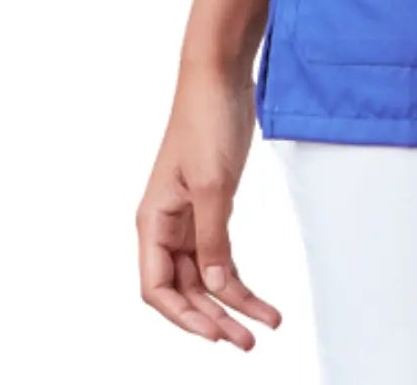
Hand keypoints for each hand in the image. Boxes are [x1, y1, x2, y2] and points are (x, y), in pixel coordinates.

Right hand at [136, 59, 284, 348]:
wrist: (220, 76)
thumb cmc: (206, 120)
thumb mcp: (212, 184)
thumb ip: (214, 239)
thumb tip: (218, 288)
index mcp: (153, 221)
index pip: (157, 287)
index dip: (183, 316)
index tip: (215, 332)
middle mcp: (167, 225)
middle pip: (184, 289)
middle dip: (214, 317)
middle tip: (247, 341)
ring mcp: (190, 217)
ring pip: (206, 276)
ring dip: (232, 303)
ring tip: (263, 326)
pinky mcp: (212, 206)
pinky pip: (221, 254)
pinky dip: (238, 277)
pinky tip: (259, 298)